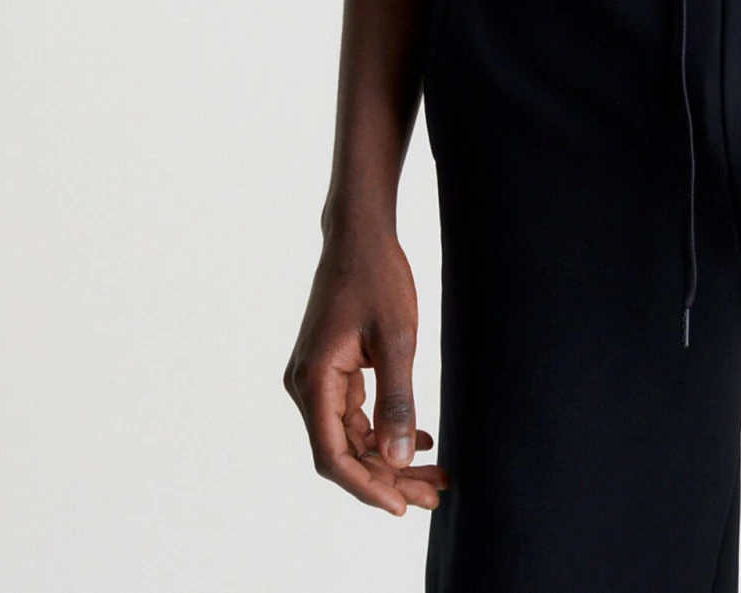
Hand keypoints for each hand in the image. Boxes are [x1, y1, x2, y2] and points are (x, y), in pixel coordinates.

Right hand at [283, 228, 448, 516]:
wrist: (359, 233)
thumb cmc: (377, 275)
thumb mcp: (397, 338)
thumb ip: (397, 399)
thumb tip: (399, 457)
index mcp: (313, 380)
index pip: (334, 456)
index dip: (368, 487)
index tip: (404, 506)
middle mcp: (305, 385)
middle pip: (344, 452)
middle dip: (388, 478)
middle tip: (434, 495)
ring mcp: (316, 378)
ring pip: (351, 436)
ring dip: (389, 457)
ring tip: (434, 475)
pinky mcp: (330, 370)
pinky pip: (354, 415)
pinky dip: (383, 430)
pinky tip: (419, 439)